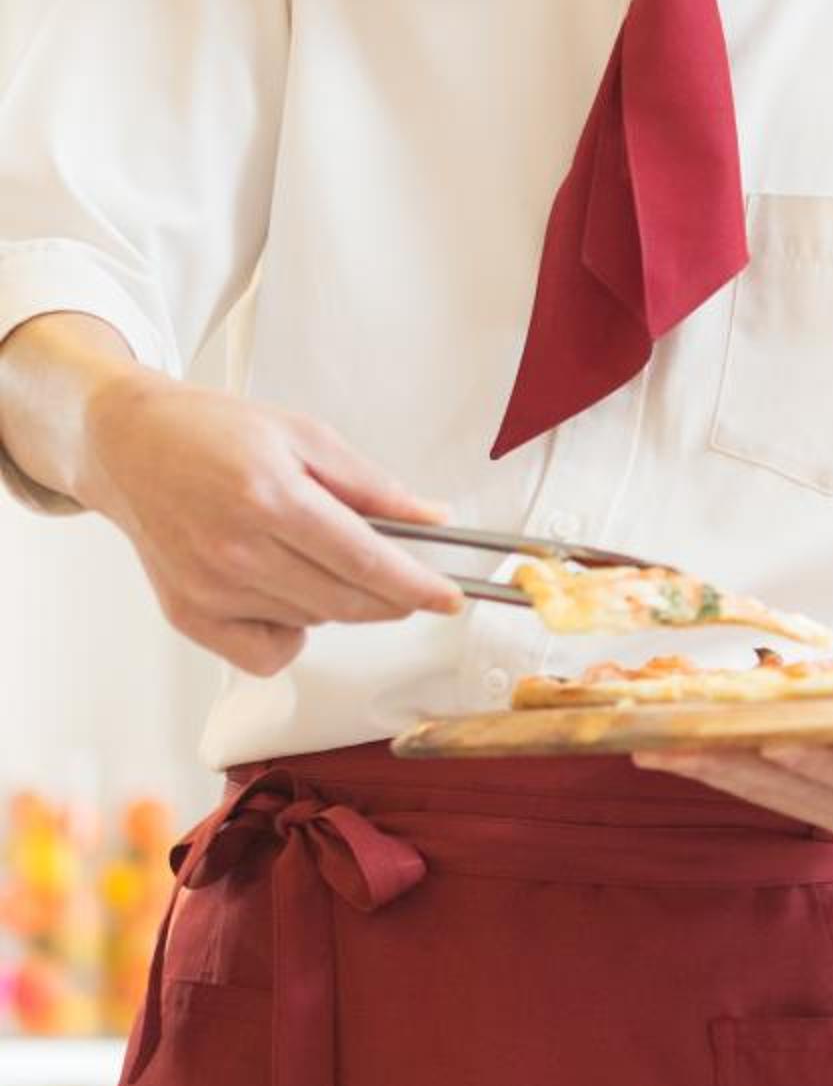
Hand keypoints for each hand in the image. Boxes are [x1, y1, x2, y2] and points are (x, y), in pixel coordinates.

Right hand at [76, 368, 462, 676]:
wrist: (130, 446)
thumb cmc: (210, 432)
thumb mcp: (304, 435)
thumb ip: (370, 483)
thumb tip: (429, 516)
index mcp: (269, 496)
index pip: (364, 558)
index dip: (415, 584)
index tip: (450, 596)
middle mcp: (236, 550)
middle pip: (345, 601)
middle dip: (391, 598)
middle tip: (408, 582)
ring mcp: (210, 590)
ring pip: (312, 623)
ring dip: (337, 601)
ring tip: (311, 553)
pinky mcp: (189, 616)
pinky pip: (267, 653)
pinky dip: (292, 634)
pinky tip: (284, 593)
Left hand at [629, 725, 832, 877]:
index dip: (819, 762)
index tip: (770, 739)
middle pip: (794, 788)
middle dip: (728, 764)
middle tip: (662, 738)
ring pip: (768, 791)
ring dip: (706, 768)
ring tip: (641, 743)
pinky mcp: (832, 808)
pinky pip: (768, 787)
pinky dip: (721, 767)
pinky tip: (673, 747)